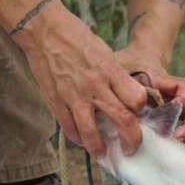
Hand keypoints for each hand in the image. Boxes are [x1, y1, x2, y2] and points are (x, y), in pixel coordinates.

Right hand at [12, 3, 147, 157]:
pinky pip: (69, 128)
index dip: (140, 109)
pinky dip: (78, 138)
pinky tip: (82, 140)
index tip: (138, 112)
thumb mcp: (104, 52)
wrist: (44, 31)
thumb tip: (123, 95)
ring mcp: (74, 96)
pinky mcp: (56, 101)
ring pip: (92, 132)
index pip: (136, 98)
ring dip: (100, 148)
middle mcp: (95, 85)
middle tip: (131, 147)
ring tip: (103, 153)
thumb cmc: (76, 37)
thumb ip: (114, 75)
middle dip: (131, 139)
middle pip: (122, 119)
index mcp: (110, 70)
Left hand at [115, 48, 184, 141]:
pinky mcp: (167, 118)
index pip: (183, 87)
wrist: (138, 59)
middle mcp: (172, 96)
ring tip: (172, 145)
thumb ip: (111, 79)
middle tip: (177, 137)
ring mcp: (172, 108)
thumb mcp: (118, 67)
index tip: (178, 106)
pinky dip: (174, 141)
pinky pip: (178, 130)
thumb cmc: (127, 63)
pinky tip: (160, 150)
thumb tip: (96, 102)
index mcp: (163, 82)